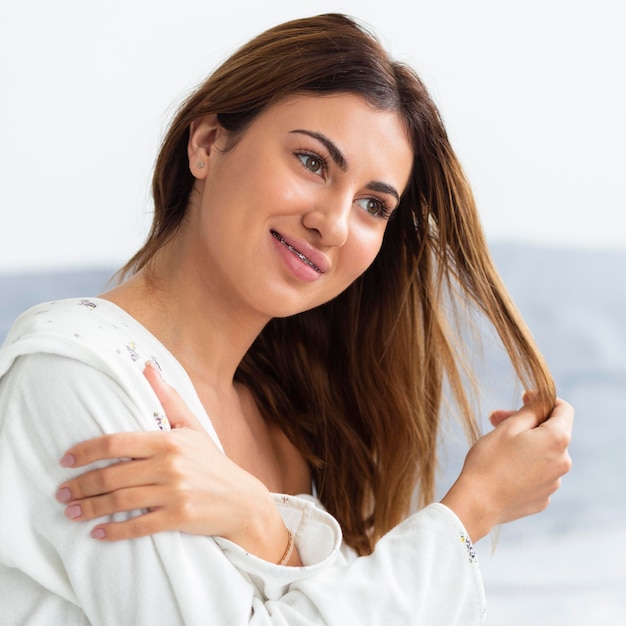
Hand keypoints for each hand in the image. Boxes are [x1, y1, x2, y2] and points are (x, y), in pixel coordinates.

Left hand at [56, 363, 297, 563]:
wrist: (241, 499)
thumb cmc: (211, 461)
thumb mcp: (192, 426)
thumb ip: (167, 398)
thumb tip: (146, 366)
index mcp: (169, 440)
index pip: (117, 442)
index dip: (87, 450)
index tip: (66, 459)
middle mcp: (169, 465)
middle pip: (113, 474)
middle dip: (81, 485)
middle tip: (62, 492)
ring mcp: (174, 493)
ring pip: (120, 501)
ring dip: (90, 508)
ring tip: (71, 512)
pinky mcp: (178, 518)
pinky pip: (138, 526)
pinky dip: (113, 532)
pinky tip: (97, 533)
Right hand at [441, 396, 573, 541]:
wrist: (478, 503)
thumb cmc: (490, 460)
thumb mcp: (508, 426)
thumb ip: (531, 410)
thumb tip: (542, 400)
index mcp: (557, 440)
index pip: (564, 409)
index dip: (544, 399)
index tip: (524, 398)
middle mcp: (563, 462)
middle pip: (550, 432)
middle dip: (526, 422)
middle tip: (495, 419)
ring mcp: (554, 483)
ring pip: (543, 453)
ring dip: (524, 443)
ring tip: (496, 445)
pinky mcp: (542, 498)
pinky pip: (537, 473)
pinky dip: (524, 465)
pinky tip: (502, 467)